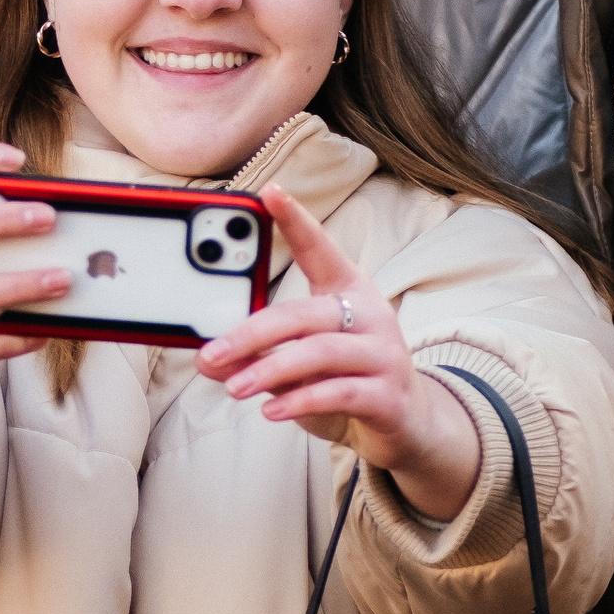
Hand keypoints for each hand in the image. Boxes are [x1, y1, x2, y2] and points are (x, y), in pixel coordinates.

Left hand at [195, 186, 482, 522]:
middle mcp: (370, 315)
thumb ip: (258, 355)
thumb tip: (207, 359)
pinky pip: (339, 392)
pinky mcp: (389, 395)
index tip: (270, 191)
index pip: (320, 249)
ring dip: (270, 371)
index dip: (297, 221)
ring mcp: (384, 354)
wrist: (406, 423)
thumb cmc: (346, 379)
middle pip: (303, 314)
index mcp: (348, 292)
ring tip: (234, 386)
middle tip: (211, 352)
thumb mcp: (299, 363)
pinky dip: (300, 401)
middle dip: (251, 333)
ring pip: (320, 353)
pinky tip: (271, 411)